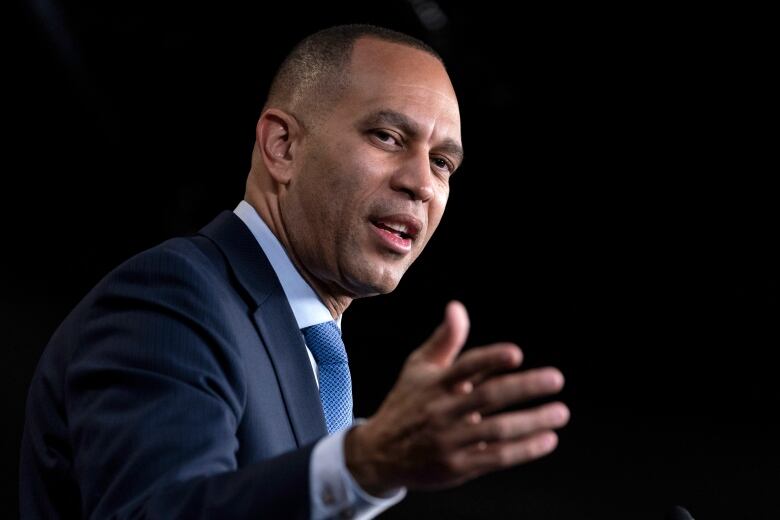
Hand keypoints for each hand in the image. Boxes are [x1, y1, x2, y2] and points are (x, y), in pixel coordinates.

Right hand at [345, 301, 569, 494]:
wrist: (380, 454)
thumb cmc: (407, 404)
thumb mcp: (418, 369)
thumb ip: (444, 340)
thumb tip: (457, 306)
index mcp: (434, 384)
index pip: (465, 367)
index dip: (490, 359)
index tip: (516, 354)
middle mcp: (441, 411)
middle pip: (488, 396)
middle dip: (525, 387)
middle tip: (556, 379)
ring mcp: (449, 441)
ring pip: (497, 429)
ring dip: (532, 421)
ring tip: (560, 412)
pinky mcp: (457, 467)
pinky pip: (496, 457)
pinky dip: (524, 449)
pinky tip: (547, 439)